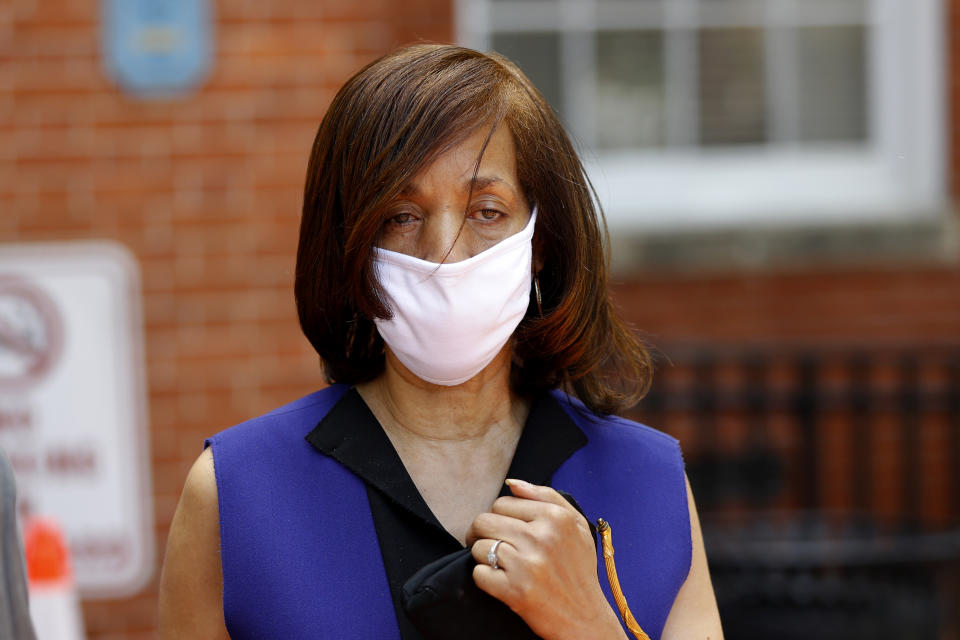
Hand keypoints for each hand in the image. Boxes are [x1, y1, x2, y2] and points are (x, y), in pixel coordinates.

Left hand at [465, 479, 627, 639]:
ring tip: (499, 564)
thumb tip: (512, 483)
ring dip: (483, 556)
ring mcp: (526, 564)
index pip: (503, 502)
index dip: (499, 516)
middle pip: (484, 521)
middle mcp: (541, 537)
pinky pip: (478, 573)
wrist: (584, 617)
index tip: (503, 529)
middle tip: (491, 544)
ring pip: (478, 546)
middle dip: (482, 533)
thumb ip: (546, 496)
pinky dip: (484, 578)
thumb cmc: (578, 570)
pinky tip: (500, 581)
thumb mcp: (575, 525)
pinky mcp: (514, 590)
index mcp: (556, 518)